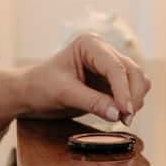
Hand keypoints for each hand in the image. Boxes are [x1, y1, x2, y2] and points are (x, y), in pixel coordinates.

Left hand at [19, 35, 150, 125]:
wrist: (29, 93)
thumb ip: (92, 102)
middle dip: (132, 96)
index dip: (124, 90)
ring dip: (134, 99)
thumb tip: (118, 114)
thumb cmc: (40, 87)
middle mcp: (103, 50)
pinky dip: (130, 101)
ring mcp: (108, 64)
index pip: (115, 67)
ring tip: (123, 119)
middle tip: (126, 120)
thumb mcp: (63, 94)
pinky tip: (120, 115)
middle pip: (131, 71)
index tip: (126, 112)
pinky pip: (131, 88)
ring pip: (136, 79)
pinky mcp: (110, 80)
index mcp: (90, 45)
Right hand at [31, 139, 150, 165]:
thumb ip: (103, 159)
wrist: (33, 135)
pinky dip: (127, 143)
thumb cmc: (44, 153)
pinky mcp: (111, 158)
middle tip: (128, 142)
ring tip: (124, 137)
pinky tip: (122, 134)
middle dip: (132, 162)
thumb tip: (133, 153)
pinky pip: (128, 152)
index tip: (130, 149)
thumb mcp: (72, 159)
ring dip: (130, 151)